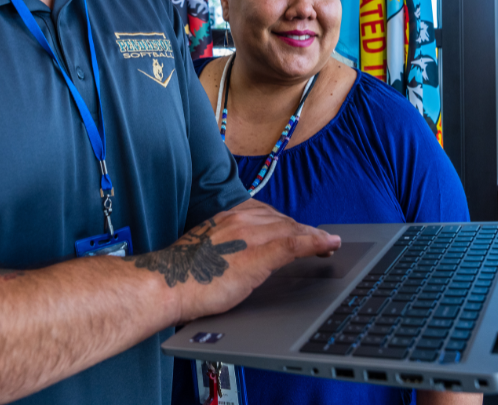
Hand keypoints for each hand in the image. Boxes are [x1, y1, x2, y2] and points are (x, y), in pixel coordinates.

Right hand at [130, 199, 340, 322]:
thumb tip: (232, 257)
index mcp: (226, 218)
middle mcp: (240, 220)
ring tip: (329, 244)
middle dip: (303, 230)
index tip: (296, 229)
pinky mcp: (258, 254)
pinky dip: (315, 242)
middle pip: (282, 221)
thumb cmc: (180, 275)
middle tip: (320, 240)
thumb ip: (223, 246)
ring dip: (313, 236)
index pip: (265, 214)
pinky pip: (294, 244)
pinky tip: (329, 245)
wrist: (168, 283)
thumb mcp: (204, 250)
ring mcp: (250, 236)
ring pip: (291, 229)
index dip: (285, 222)